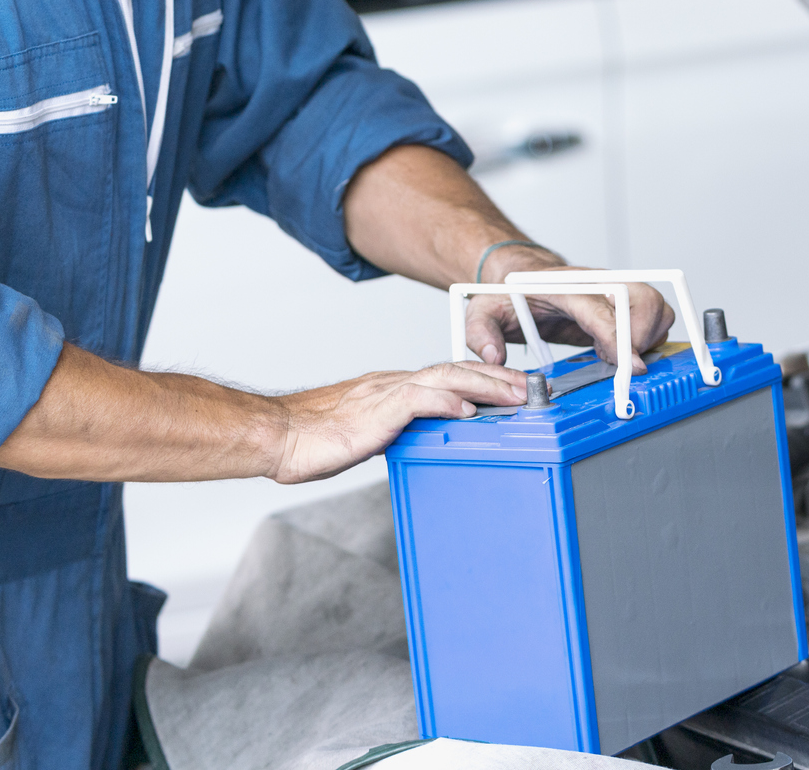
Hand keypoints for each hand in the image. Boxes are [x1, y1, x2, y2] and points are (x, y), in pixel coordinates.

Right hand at [269, 360, 525, 483]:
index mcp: (393, 388)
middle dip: (496, 376)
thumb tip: (422, 439)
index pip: (447, 375)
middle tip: (530, 386)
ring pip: (445, 378)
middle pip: (456, 369)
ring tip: (515, 393)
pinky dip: (447, 402)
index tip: (512, 385)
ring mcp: (386, 394)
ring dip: (485, 384)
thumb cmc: (314, 438)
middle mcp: (394, 384)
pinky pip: (418, 400)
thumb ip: (397, 429)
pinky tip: (469, 410)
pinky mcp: (376, 411)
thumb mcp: (368, 432)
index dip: (482, 377)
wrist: (278, 435)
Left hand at [466, 262, 673, 370]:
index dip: (620, 337)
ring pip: (657, 307)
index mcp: (565, 286)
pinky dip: (649, 338)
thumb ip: (481, 332)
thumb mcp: (482, 311)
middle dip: (643, 337)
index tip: (630, 365)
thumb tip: (494, 355)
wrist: (520, 277)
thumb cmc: (508, 293)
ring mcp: (613, 292)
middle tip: (622, 365)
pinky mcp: (622, 304)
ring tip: (617, 357)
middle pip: (644, 299)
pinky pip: (655, 317)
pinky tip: (617, 351)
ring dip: (649, 337)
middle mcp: (597, 284)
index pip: (602, 309)